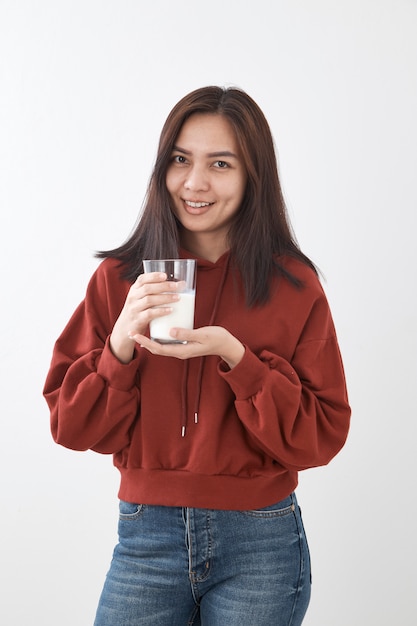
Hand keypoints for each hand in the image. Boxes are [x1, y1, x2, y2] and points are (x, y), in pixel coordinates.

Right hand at [109, 272, 183, 362]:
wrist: (125, 328)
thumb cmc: (138, 311)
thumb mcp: (141, 299)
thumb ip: (154, 292)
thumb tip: (179, 284)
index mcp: (134, 290)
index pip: (142, 279)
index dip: (153, 276)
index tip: (165, 275)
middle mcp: (133, 297)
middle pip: (147, 288)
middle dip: (163, 286)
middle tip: (176, 286)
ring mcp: (134, 308)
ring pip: (149, 300)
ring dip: (165, 298)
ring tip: (177, 297)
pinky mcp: (138, 320)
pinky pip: (150, 314)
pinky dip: (161, 311)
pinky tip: (170, 310)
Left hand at [129, 326, 244, 368]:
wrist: (226, 344)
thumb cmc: (216, 338)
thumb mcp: (202, 334)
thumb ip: (187, 333)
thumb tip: (170, 331)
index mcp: (182, 351)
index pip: (159, 348)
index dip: (146, 342)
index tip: (135, 334)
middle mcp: (179, 351)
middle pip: (156, 348)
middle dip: (143, 341)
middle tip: (132, 332)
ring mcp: (181, 348)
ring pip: (161, 345)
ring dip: (149, 339)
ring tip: (139, 330)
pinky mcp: (183, 343)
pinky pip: (167, 342)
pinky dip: (158, 336)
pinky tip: (155, 328)